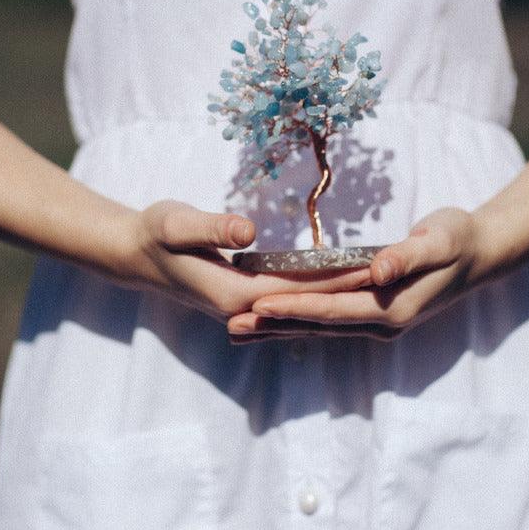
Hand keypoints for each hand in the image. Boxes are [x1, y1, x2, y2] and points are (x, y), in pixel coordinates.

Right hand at [113, 199, 373, 323]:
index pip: (299, 288)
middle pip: (308, 299)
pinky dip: (317, 286)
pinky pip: (289, 295)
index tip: (375, 265)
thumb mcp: (176, 223)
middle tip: (395, 269)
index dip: (338, 276)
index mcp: (234, 293)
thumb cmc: (154, 232)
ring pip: (301, 300)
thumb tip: (247, 232)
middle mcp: (243, 306)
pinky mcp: (243, 296)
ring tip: (380, 273)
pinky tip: (340, 276)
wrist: (132, 254)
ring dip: (338, 288)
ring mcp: (243, 305)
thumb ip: (211, 228)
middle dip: (350, 286)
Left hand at [227, 207, 493, 341]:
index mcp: (393, 307)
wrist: (480, 254)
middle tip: (229, 325)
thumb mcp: (438, 240)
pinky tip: (273, 319)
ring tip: (238, 329)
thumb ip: (407, 255)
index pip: (333, 310)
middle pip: (318, 327)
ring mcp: (377, 322)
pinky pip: (328, 320)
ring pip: (318, 328)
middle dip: (273, 326)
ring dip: (278, 328)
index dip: (295, 307)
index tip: (259, 305)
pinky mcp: (374, 314)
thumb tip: (380, 272)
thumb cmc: (457, 239)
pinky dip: (298, 320)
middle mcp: (381, 323)